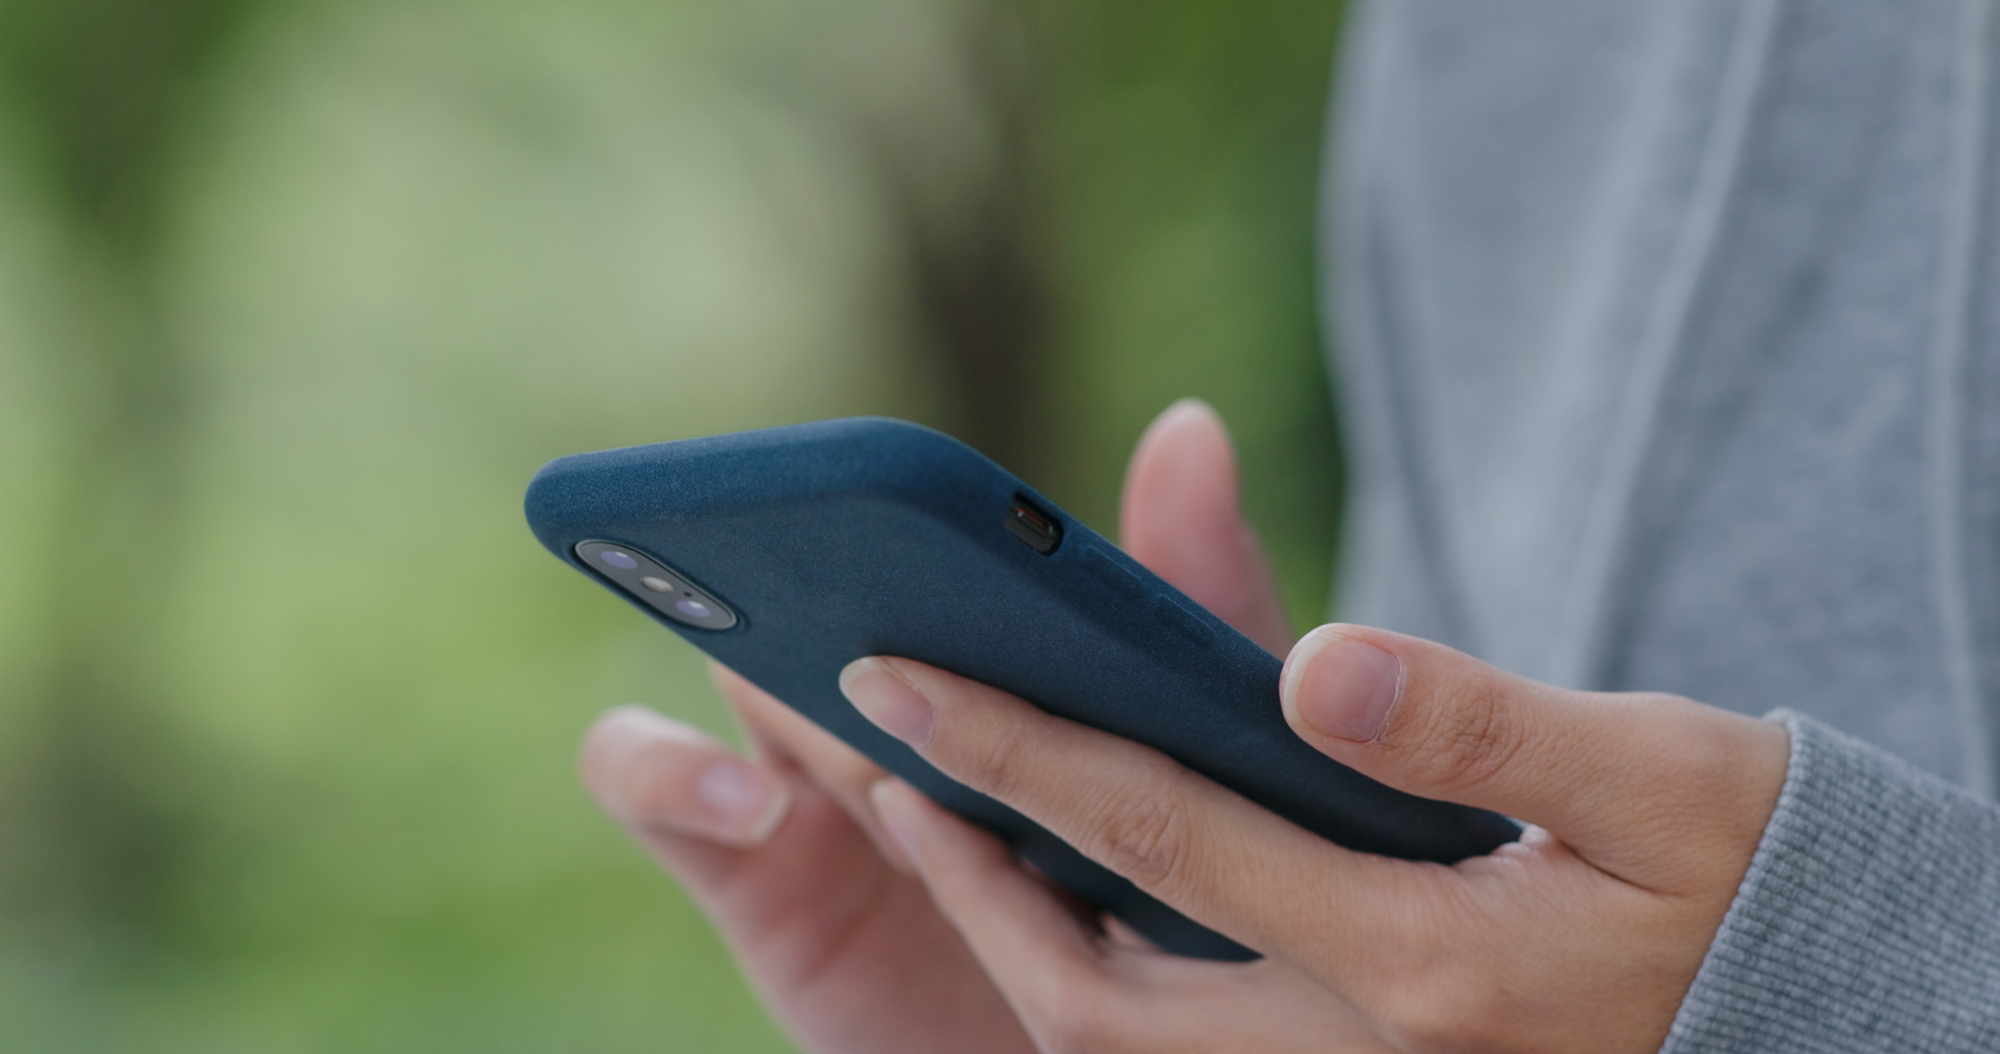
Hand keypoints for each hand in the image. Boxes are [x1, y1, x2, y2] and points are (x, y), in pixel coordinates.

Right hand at [580, 400, 1380, 1051]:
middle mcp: (882, 693)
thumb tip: (1190, 425)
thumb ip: (1187, 605)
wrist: (1108, 1044)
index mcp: (983, 641)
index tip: (894, 483)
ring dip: (765, 661)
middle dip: (816, 565)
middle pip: (821, 590)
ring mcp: (806, 776)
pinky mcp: (748, 874)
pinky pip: (661, 797)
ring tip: (794, 675)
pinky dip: (676, 775)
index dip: (894, 495)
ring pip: (737, 668)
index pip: (921, 532)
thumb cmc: (1152, 903)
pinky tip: (756, 801)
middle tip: (821, 548)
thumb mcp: (1196, 752)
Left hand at [842, 530, 1791, 1048]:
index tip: (896, 670)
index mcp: (1426, 967)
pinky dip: (1094, 973)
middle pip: (1092, 991)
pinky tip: (1065, 886)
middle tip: (875, 759)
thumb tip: (1308, 665)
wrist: (1819, 1001)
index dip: (1015, 749)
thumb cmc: (1753, 878)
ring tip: (942, 818)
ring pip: (1119, 1046)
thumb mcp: (1660, 779)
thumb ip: (1477, 724)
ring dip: (1012, 935)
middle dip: (963, 869)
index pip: (1162, 838)